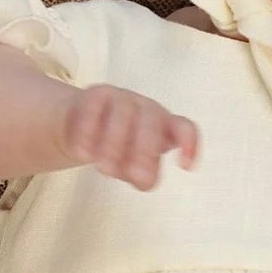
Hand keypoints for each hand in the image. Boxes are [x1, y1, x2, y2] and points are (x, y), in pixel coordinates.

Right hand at [61, 84, 199, 189]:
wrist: (82, 124)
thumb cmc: (117, 149)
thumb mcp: (132, 166)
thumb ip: (140, 173)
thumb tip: (142, 179)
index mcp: (166, 127)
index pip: (185, 128)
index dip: (190, 144)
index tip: (185, 167)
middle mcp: (148, 110)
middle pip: (152, 123)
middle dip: (144, 152)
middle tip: (133, 176)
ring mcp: (123, 98)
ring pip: (124, 113)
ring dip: (114, 144)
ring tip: (104, 169)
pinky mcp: (97, 94)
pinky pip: (94, 108)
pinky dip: (88, 132)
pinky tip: (83, 153)